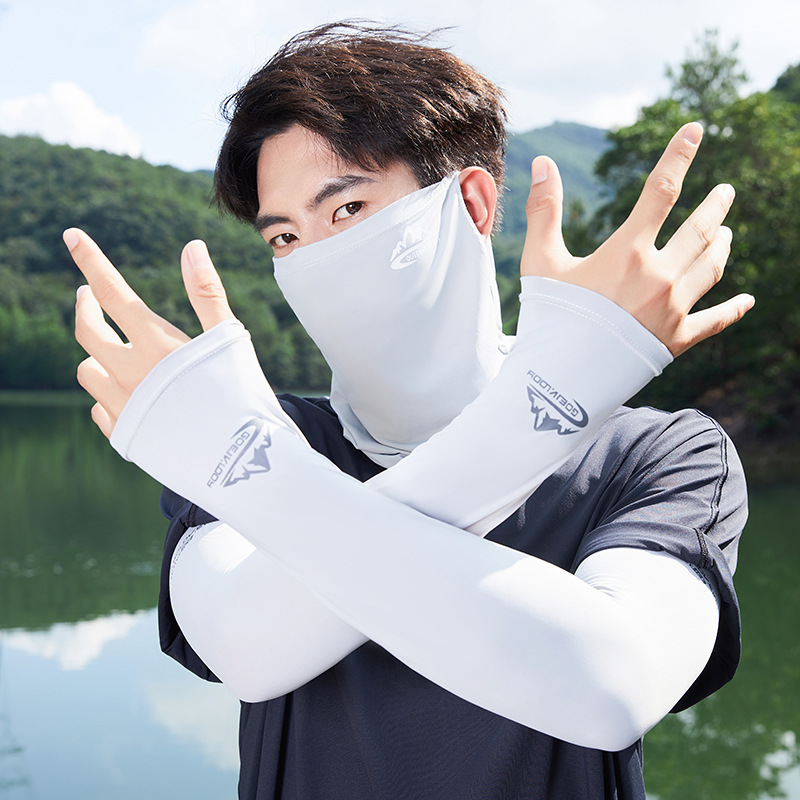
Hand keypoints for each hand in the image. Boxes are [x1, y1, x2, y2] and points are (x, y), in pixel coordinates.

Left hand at [65, 229, 234, 436]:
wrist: (242, 464)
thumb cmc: (244, 396)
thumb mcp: (230, 338)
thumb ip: (207, 292)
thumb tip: (191, 247)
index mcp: (156, 345)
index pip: (111, 292)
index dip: (90, 260)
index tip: (72, 235)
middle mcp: (130, 374)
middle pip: (87, 331)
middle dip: (85, 307)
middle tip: (88, 296)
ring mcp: (124, 408)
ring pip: (87, 371)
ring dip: (96, 355)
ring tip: (111, 351)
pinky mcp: (125, 437)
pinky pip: (99, 409)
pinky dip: (107, 396)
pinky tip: (127, 396)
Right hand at [521, 122, 753, 355]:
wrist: (562, 378)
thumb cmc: (548, 318)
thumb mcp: (540, 263)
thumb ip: (544, 211)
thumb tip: (542, 162)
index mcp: (628, 251)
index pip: (661, 190)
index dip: (679, 155)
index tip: (696, 129)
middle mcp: (659, 275)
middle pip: (702, 229)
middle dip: (717, 205)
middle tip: (727, 192)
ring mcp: (673, 308)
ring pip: (713, 266)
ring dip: (724, 245)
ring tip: (728, 234)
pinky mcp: (678, 339)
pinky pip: (716, 319)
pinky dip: (735, 308)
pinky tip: (748, 301)